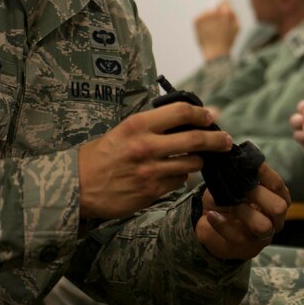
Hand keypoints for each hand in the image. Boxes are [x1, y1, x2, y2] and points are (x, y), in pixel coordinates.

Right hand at [77, 102, 231, 219]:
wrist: (77, 187)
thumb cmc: (100, 155)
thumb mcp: (123, 130)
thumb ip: (153, 124)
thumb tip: (186, 117)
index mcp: (138, 125)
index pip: (181, 112)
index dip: (202, 113)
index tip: (211, 116)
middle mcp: (146, 146)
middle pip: (196, 139)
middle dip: (217, 139)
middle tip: (226, 140)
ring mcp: (150, 171)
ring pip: (192, 163)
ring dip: (197, 160)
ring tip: (193, 158)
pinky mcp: (152, 192)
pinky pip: (179, 182)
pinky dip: (181, 177)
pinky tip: (172, 174)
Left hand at [194, 0, 239, 60]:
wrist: (215, 53)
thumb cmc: (228, 41)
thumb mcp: (237, 27)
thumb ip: (233, 14)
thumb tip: (227, 4)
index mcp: (225, 13)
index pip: (224, 2)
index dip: (225, 9)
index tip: (224, 16)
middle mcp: (214, 12)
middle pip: (216, 9)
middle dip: (217, 15)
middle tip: (219, 28)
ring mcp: (204, 16)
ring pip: (208, 14)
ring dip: (209, 20)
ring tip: (212, 32)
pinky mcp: (196, 20)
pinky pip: (200, 18)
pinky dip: (202, 24)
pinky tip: (206, 33)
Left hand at [195, 163, 290, 259]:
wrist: (211, 222)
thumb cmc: (227, 197)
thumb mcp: (232, 182)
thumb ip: (238, 172)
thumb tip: (237, 158)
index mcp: (277, 198)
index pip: (278, 185)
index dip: (264, 174)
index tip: (246, 166)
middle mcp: (276, 218)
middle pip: (278, 207)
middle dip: (258, 195)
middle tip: (239, 188)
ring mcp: (264, 236)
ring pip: (263, 226)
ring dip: (243, 212)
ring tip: (227, 203)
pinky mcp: (248, 248)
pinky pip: (238, 238)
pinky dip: (223, 225)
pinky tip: (211, 215)